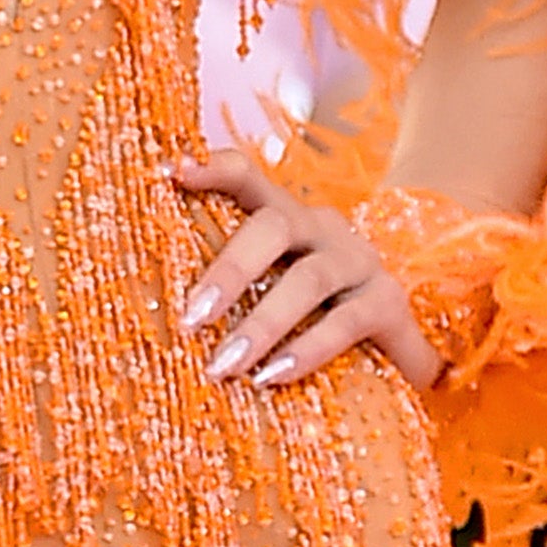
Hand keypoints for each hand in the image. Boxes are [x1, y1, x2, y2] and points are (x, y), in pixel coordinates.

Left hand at [165, 148, 436, 395]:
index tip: (170, 172)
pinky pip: (345, 322)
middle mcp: (322, 228)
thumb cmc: (306, 326)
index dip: (213, 169)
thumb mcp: (265, 300)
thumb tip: (152, 322)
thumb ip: (224, 296)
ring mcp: (360, 261)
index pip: (247, 179)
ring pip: (307, 280)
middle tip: (190, 320)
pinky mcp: (388, 302)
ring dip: (261, 324)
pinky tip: (271, 377)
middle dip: (229, 270)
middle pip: (274, 226)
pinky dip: (305, 351)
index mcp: (284, 220)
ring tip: (222, 366)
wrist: (393, 358)